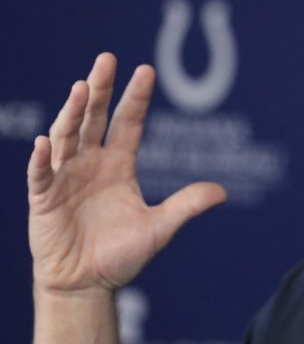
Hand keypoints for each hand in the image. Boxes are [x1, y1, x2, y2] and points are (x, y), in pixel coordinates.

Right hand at [27, 53, 226, 293]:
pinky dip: (41, 160)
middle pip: (95, 118)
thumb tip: (222, 192)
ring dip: (73, 113)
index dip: (137, 97)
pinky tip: (44, 143)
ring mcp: (65, 178)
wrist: (88, 285)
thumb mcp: (160, 228)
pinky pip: (40, 176)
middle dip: (101, 88)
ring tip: (82, 88)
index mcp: (118, 165)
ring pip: (67, 137)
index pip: (128, 122)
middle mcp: (91, 163)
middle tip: (108, 58)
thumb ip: (186, 205)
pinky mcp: (44, 200)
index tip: (147, 70)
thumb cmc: (121, 254)